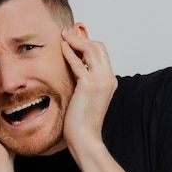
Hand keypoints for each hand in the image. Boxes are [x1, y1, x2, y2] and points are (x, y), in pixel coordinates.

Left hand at [60, 30, 117, 149]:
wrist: (85, 138)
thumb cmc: (81, 123)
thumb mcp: (84, 98)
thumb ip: (82, 83)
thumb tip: (73, 71)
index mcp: (109, 81)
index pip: (101, 54)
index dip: (87, 43)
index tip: (73, 39)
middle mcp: (108, 79)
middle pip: (99, 47)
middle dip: (82, 37)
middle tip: (67, 32)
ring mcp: (100, 81)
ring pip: (92, 49)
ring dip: (76, 40)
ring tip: (63, 35)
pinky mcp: (89, 85)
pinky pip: (79, 62)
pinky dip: (70, 51)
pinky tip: (62, 47)